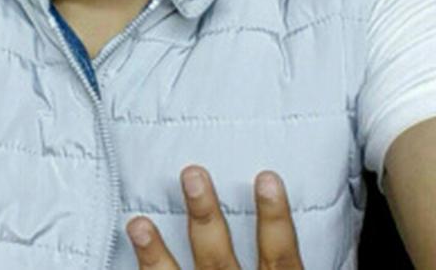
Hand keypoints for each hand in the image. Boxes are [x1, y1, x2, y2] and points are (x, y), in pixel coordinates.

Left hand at [128, 166, 302, 269]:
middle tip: (191, 174)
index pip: (280, 257)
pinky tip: (131, 244)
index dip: (275, 218)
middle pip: (219, 260)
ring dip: (156, 254)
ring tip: (138, 224)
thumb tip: (304, 210)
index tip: (266, 177)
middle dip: (205, 217)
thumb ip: (287, 258)